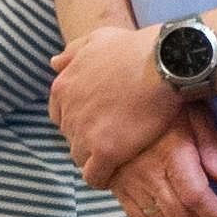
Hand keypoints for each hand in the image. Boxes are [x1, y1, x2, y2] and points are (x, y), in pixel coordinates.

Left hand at [51, 14, 190, 183]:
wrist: (163, 63)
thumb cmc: (135, 48)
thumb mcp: (98, 39)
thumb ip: (73, 52)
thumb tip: (53, 63)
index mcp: (63, 87)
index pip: (60, 114)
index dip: (80, 119)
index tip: (100, 120)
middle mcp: (68, 112)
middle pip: (71, 136)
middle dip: (88, 138)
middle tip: (113, 138)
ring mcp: (85, 133)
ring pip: (80, 157)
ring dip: (95, 159)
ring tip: (117, 157)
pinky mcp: (105, 152)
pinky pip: (94, 176)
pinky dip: (103, 178)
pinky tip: (116, 174)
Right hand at [108, 117, 216, 216]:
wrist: (113, 103)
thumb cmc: (163, 107)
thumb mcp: (193, 114)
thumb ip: (212, 145)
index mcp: (172, 153)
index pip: (195, 194)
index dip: (214, 215)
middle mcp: (150, 173)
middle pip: (179, 213)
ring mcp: (131, 183)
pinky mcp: (120, 189)